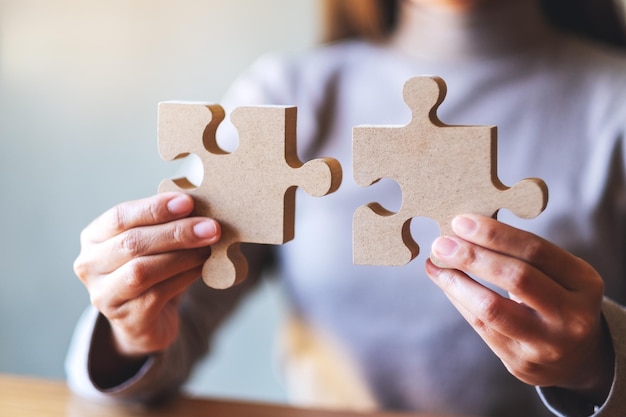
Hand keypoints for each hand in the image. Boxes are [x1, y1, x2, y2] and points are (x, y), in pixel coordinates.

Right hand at [73, 192, 220, 356]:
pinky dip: (184, 277)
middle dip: (176, 233)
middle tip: (210, 227)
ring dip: (182, 256)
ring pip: (141, 270)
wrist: (149, 319)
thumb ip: (166, 223)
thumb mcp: (153, 242)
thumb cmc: (153, 268)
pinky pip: (157, 294)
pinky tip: (202, 268)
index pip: (120, 216)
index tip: (188, 202)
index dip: (155, 208)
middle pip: (132, 243)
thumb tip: (200, 207)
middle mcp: (90, 265)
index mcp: (94, 237)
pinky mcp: (125, 318)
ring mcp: (104, 295)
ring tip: (208, 248)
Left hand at [425, 214, 613, 404]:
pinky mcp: (521, 362)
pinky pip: (481, 326)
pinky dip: (458, 299)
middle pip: (517, 277)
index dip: (495, 234)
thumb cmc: (557, 300)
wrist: (576, 358)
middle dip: (472, 256)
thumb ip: (522, 254)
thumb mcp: (559, 275)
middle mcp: (572, 316)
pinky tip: (444, 282)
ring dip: (456, 281)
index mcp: (584, 282)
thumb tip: (465, 230)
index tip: (461, 222)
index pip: (536, 251)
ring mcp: (547, 344)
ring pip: (492, 307)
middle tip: (441, 243)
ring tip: (435, 262)